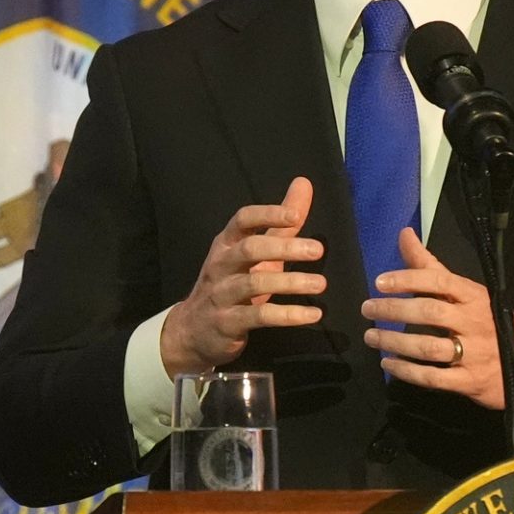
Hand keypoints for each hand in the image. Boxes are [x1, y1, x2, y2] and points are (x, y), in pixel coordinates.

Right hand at [161, 177, 325, 376]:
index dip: (267, 215)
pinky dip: (287, 315)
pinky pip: (259, 317)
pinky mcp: (228, 323)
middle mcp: (221, 265)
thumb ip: (279, 223)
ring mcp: (221, 295)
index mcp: (227, 243)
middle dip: (284, 248)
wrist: (193, 330)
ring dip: (290, 282)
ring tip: (321, 283)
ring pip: (255, 284)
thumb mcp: (254, 252)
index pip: (243, 220)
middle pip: (250, 249)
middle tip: (317, 250)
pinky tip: (312, 314)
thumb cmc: (231, 283)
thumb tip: (304, 183)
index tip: (296, 215)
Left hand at [360, 227, 513, 409]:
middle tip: (367, 310)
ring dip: (394, 342)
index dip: (408, 280)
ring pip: (428, 347)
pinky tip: (388, 364)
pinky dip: (406, 371)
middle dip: (394, 311)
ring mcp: (473, 353)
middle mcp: (474, 322)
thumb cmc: (489, 320)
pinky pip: (433, 377)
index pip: (439, 281)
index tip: (380, 282)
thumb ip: (431, 265)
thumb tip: (404, 233)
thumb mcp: (466, 290)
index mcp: (473, 295)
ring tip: (371, 338)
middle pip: (430, 313)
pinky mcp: (469, 381)